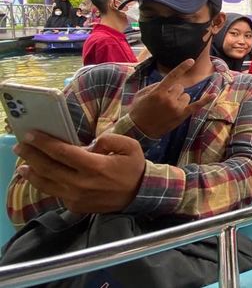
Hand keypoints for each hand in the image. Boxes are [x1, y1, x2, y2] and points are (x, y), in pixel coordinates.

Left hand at [14, 131, 145, 213]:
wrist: (139, 194)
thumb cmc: (133, 167)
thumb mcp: (130, 146)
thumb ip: (108, 139)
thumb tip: (88, 145)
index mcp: (95, 166)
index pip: (62, 152)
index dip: (44, 143)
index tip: (31, 135)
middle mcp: (81, 183)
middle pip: (48, 167)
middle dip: (31, 155)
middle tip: (21, 145)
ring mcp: (76, 197)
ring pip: (46, 184)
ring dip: (32, 172)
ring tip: (23, 164)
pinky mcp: (75, 206)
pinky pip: (55, 193)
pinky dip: (44, 184)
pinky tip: (38, 177)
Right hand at [128, 59, 215, 137]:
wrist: (138, 130)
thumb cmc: (138, 111)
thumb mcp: (141, 94)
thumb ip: (155, 85)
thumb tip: (168, 82)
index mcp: (158, 92)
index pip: (173, 76)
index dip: (182, 67)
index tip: (191, 60)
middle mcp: (169, 99)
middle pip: (180, 88)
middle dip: (174, 92)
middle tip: (164, 102)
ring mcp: (176, 108)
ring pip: (186, 96)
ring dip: (180, 99)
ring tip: (168, 109)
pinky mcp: (181, 116)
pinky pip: (197, 106)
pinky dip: (205, 100)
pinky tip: (213, 94)